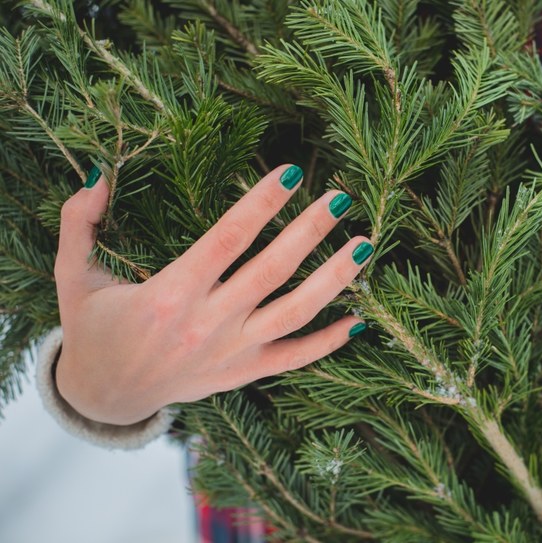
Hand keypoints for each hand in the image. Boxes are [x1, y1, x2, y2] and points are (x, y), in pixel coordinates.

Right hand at [54, 163, 370, 425]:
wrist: (105, 395)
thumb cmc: (94, 329)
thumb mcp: (74, 275)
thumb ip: (79, 224)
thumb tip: (100, 175)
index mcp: (170, 294)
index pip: (228, 238)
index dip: (262, 203)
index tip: (291, 172)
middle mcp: (208, 323)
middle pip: (272, 270)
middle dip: (310, 230)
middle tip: (341, 197)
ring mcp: (231, 352)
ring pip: (295, 313)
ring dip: (334, 279)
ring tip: (364, 244)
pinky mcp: (243, 373)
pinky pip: (294, 358)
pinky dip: (328, 342)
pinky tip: (359, 320)